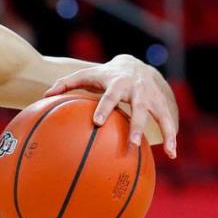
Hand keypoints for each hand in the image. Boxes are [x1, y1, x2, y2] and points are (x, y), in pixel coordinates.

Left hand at [45, 54, 178, 158]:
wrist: (135, 63)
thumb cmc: (104, 75)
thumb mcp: (86, 75)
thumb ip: (66, 84)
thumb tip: (44, 96)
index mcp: (117, 83)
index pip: (110, 95)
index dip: (104, 107)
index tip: (97, 122)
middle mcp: (137, 89)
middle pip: (139, 107)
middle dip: (137, 125)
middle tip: (134, 143)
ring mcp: (152, 96)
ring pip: (161, 114)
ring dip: (166, 132)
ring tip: (169, 153)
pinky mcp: (162, 102)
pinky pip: (169, 120)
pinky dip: (173, 135)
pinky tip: (172, 154)